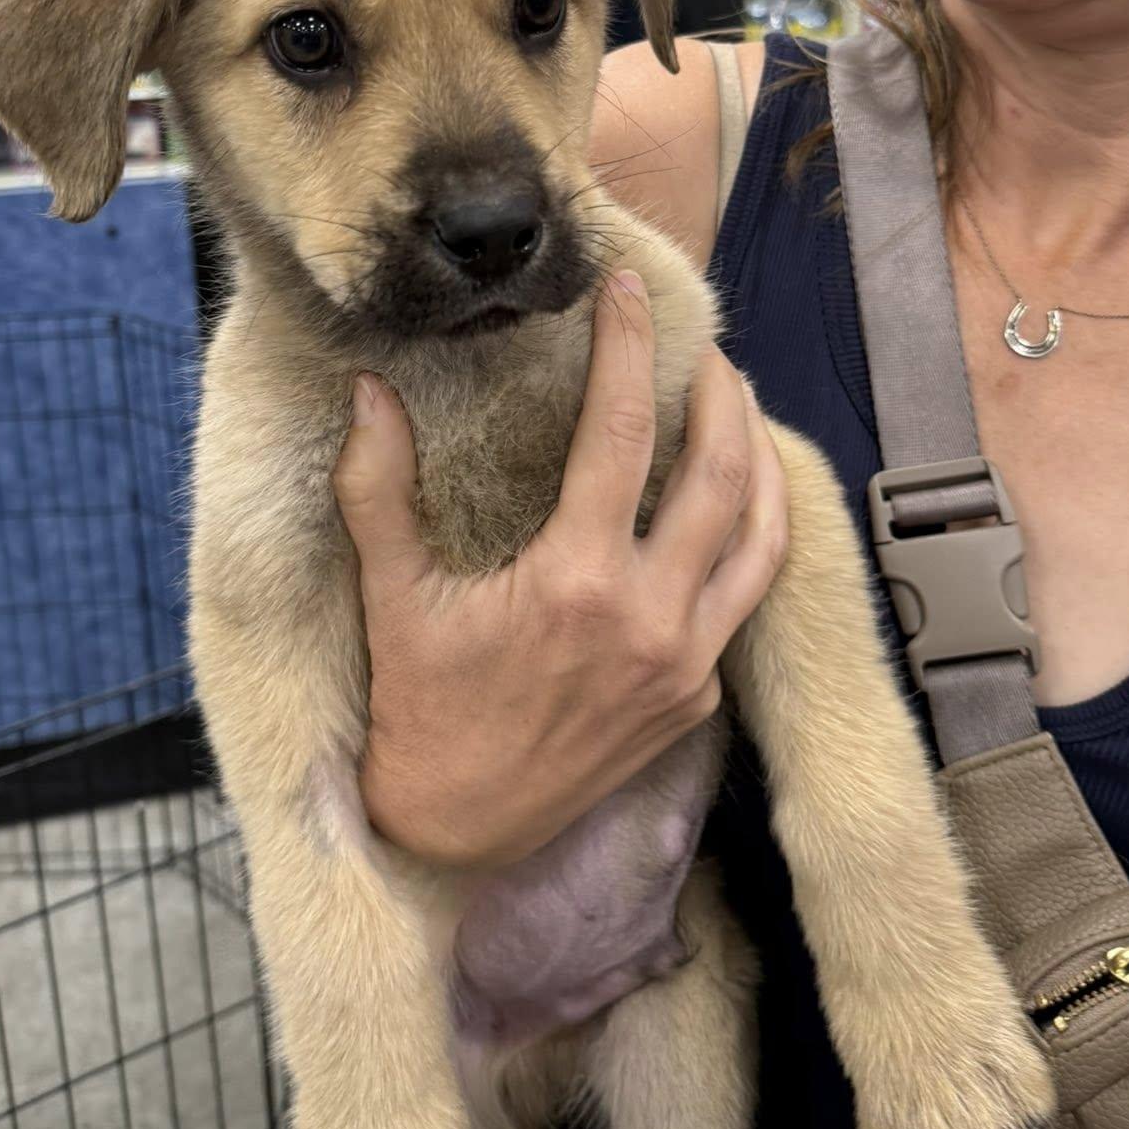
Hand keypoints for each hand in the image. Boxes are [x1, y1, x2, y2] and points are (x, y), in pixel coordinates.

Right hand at [333, 271, 788, 869]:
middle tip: (706, 349)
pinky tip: (731, 504)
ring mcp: (684, 665)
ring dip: (760, 461)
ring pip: (761, 538)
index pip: (621, 434)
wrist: (454, 834)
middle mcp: (649, 620)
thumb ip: (379, 490)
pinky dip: (750, 536)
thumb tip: (367, 392)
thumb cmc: (418, 711)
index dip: (628, 349)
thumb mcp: (392, 598)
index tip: (627, 294)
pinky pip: (744, 599)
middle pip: (719, 474)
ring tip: (743, 411)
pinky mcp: (695, 699)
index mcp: (575, 583)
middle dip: (722, 395)